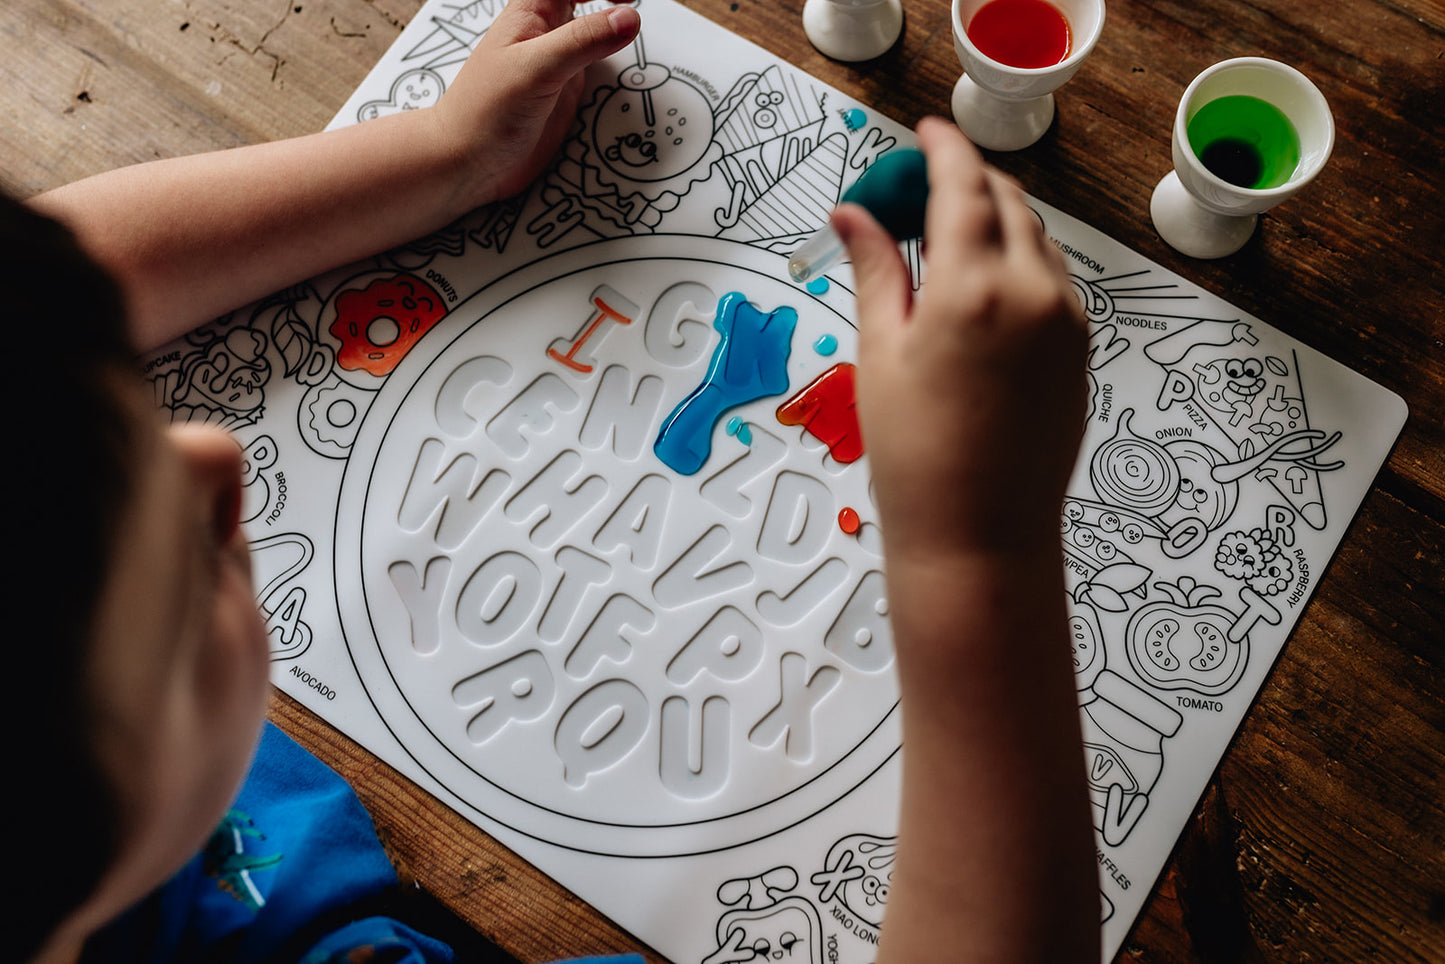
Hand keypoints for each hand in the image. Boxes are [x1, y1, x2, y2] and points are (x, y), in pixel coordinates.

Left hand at [433, 0, 640, 206]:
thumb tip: (628, 17)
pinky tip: (629, 73)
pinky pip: (599, 67)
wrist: (468, 163)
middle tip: (636, 15)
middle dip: (615, 3)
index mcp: (532, 11)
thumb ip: (583, 41)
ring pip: (598, 32)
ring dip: (618, 33)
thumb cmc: (483, 112)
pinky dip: (616, 66)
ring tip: (637, 38)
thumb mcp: (537, 68)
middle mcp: (548, 32)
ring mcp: (559, 62)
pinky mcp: (567, 91)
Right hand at [836, 117, 1087, 562]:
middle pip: (1006, 202)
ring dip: (995, 220)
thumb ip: (876, 270)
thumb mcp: (880, 354)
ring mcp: (1066, 320)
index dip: (941, 148)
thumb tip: (854, 215)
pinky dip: (1019, 259)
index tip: (924, 132)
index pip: (962, 185)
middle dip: (966, 182)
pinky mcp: (1080, 349)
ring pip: (1035, 238)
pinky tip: (980, 286)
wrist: (979, 536)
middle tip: (919, 190)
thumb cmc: (916, 457)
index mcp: (974, 287)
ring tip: (944, 243)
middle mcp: (1033, 292)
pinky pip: (1052, 278)